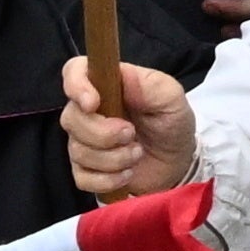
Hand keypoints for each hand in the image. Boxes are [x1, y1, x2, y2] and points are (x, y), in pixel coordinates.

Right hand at [57, 57, 193, 199]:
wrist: (178, 161)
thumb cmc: (172, 121)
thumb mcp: (171, 98)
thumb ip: (151, 84)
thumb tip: (124, 74)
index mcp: (107, 85)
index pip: (74, 71)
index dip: (76, 85)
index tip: (93, 103)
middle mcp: (89, 111)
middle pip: (71, 118)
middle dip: (103, 133)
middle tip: (132, 134)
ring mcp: (84, 142)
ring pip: (78, 151)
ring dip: (113, 158)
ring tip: (137, 153)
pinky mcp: (86, 170)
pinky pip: (82, 178)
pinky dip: (107, 179)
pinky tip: (127, 173)